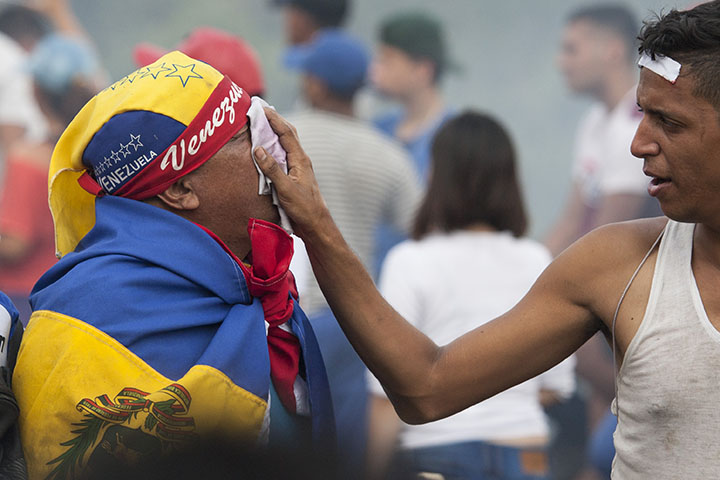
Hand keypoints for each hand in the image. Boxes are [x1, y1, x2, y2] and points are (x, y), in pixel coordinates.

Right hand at [254, 108, 333, 240]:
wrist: (315, 224)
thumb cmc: (304, 208)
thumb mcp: (286, 189)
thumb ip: (272, 169)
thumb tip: (258, 149)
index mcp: (300, 159)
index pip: (286, 132)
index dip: (273, 118)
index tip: (260, 107)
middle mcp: (299, 160)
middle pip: (287, 134)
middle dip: (274, 120)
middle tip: (259, 109)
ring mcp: (297, 167)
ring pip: (285, 144)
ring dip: (273, 132)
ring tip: (260, 122)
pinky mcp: (293, 175)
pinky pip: (282, 155)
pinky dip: (272, 147)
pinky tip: (264, 147)